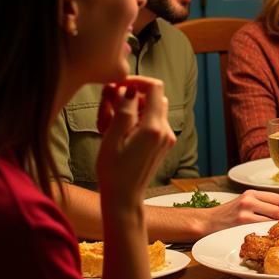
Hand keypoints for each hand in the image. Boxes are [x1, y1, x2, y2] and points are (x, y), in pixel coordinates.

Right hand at [95, 77, 175, 211]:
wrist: (124, 197)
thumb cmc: (113, 171)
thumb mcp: (111, 139)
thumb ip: (123, 111)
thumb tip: (130, 89)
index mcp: (153, 128)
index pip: (155, 88)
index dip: (137, 81)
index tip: (119, 85)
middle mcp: (166, 131)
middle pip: (155, 97)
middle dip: (134, 95)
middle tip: (111, 104)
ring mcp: (167, 138)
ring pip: (155, 109)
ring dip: (136, 108)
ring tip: (113, 122)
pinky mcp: (164, 144)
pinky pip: (155, 122)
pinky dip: (140, 120)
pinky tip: (122, 133)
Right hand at [201, 190, 278, 233]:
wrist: (208, 221)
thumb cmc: (227, 215)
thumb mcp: (244, 204)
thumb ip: (259, 205)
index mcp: (251, 193)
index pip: (277, 197)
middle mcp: (249, 198)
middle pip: (277, 205)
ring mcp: (246, 209)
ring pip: (272, 215)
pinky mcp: (242, 220)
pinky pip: (263, 224)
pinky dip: (271, 228)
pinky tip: (273, 232)